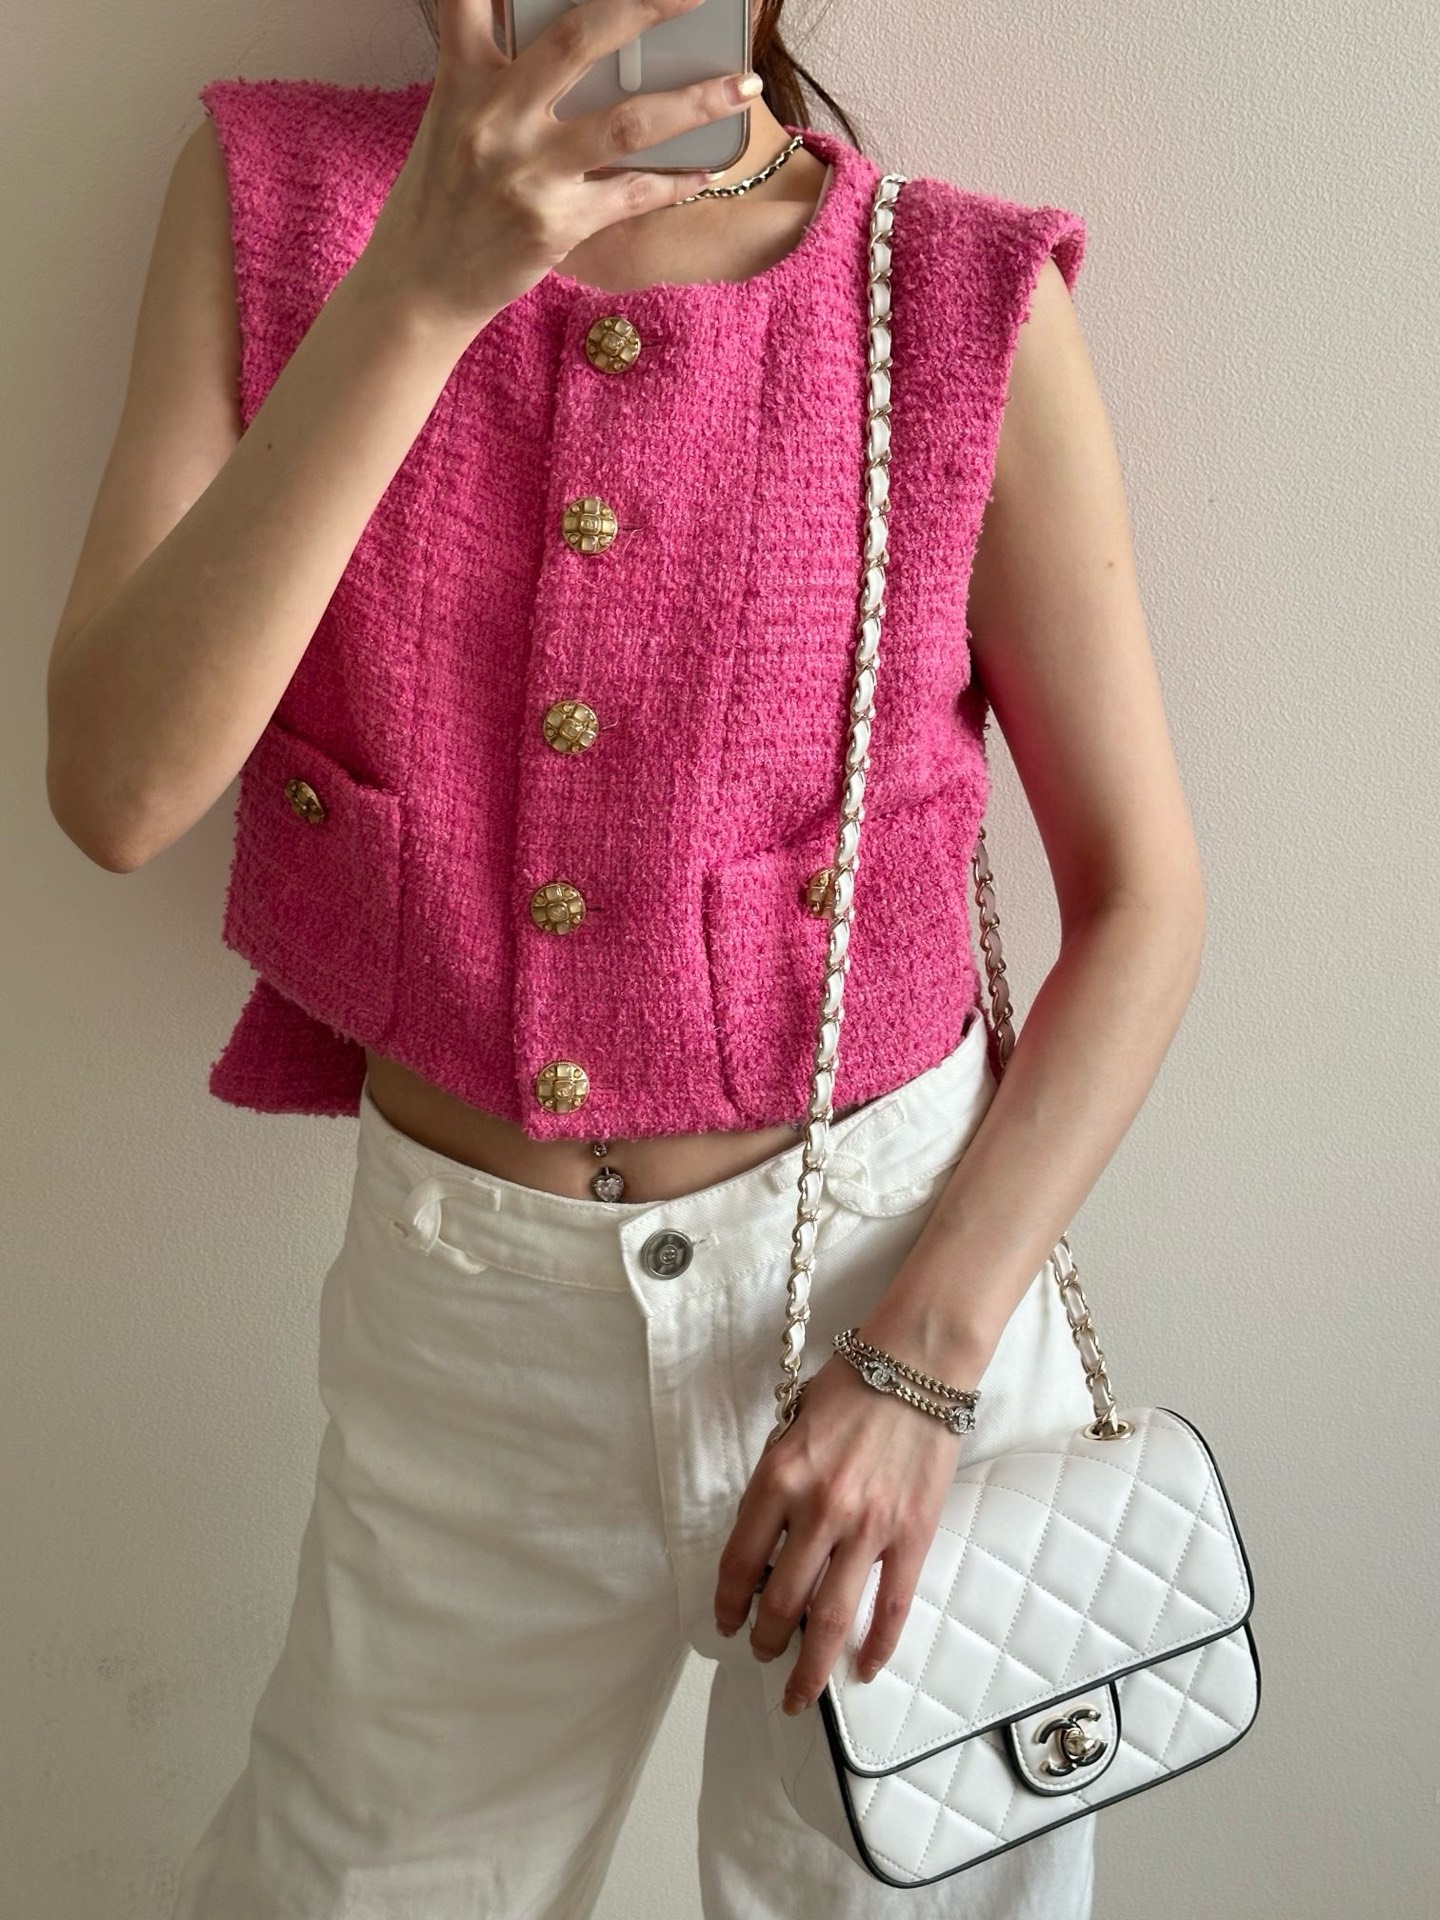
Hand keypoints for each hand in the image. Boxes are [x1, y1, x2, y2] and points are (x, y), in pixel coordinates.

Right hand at [356, 0, 755, 329]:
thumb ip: (496, 76)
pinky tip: (706, 170)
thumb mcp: (451, 121)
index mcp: (464, 80)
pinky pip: (632, 194)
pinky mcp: (555, 225)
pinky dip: (675, 181)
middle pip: (578, 38)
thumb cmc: (441, 198)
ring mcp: (528, 173)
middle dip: (645, 6)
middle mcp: (495, 117)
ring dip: (695, 102)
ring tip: (743, 87)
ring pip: (627, 123)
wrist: (419, 287)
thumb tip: (570, 45)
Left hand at [712, 1349, 980, 1714]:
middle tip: (763, 1653)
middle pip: (781, 1601)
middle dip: (766, 1640)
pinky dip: (877, 1646)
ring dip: (810, 1665)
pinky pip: (892, 1605)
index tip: (727, 1624)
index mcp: (779, 1477)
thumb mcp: (792, 1425)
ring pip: (831, 1619)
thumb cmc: (852, 1387)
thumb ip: (777, 1480)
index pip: (739, 1561)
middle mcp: (818, 1508)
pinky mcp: (911, 1534)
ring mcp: (867, 1526)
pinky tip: (863, 1669)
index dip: (728, 1603)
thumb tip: (766, 1540)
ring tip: (798, 1690)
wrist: (916, 1364)